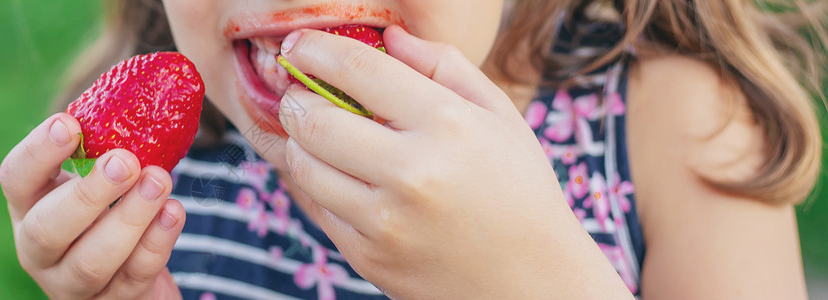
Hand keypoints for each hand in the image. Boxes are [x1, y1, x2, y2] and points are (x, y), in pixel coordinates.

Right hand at [0, 114, 185, 299]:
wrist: (134, 268)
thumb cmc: (114, 203)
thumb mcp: (100, 173)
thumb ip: (108, 142)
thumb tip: (143, 91)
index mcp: (29, 204)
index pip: (15, 178)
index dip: (38, 152)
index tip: (70, 124)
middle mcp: (40, 248)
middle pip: (49, 229)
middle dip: (89, 193)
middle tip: (125, 161)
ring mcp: (72, 284)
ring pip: (91, 261)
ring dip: (129, 218)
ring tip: (159, 180)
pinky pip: (133, 277)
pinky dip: (157, 242)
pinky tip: (174, 211)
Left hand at [276, 26, 630, 297]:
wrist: (532, 281)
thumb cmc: (518, 190)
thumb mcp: (499, 116)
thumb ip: (444, 66)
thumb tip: (389, 37)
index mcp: (449, 126)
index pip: (360, 71)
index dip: (316, 50)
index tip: (300, 45)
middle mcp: (414, 173)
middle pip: (314, 118)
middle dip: (295, 97)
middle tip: (299, 92)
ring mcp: (386, 221)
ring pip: (304, 164)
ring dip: (299, 142)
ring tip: (318, 134)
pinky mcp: (369, 257)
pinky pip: (317, 207)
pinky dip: (317, 184)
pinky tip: (338, 174)